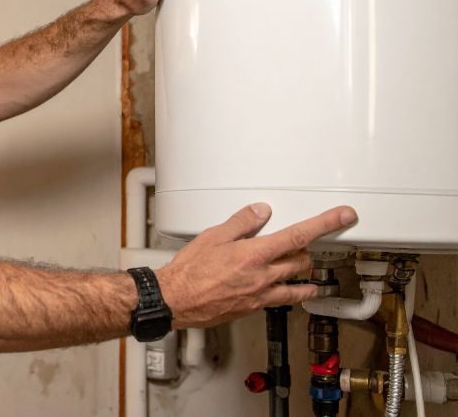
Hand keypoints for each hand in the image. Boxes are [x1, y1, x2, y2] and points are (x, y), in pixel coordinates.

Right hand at [155, 203, 357, 327]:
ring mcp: (261, 295)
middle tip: (306, 243)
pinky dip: (292, 292)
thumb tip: (260, 211)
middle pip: (303, 262)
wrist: (177, 299)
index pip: (298, 235)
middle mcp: (263, 276)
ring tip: (306, 268)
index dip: (325, 224)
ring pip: (298, 284)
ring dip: (306, 274)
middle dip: (308, 251)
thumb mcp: (213, 236)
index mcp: (254, 254)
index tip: (343, 217)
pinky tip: (289, 289)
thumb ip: (241, 223)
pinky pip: (283, 299)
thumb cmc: (190, 270)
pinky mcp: (255, 308)